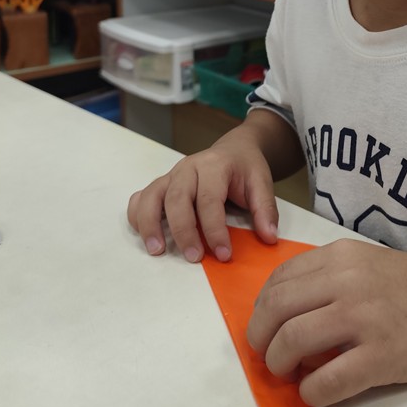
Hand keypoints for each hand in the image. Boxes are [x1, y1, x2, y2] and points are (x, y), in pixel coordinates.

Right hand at [127, 138, 278, 263]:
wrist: (235, 148)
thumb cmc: (246, 168)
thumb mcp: (262, 182)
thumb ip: (265, 208)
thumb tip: (269, 237)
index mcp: (214, 165)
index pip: (209, 200)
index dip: (215, 230)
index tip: (224, 255)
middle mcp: (188, 168)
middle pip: (177, 199)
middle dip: (183, 231)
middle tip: (194, 258)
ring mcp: (171, 175)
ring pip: (151, 196)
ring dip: (150, 224)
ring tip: (157, 251)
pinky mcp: (161, 184)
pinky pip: (141, 197)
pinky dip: (138, 215)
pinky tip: (145, 235)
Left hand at [247, 239, 406, 406]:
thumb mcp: (364, 262)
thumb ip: (325, 277)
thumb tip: (280, 312)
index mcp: (340, 256)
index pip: (279, 279)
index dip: (261, 307)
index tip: (265, 325)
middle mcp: (347, 282)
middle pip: (276, 310)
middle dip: (259, 338)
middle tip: (265, 353)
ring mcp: (363, 319)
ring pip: (292, 342)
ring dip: (278, 364)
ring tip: (287, 372)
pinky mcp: (380, 357)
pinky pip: (326, 381)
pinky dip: (309, 392)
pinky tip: (314, 391)